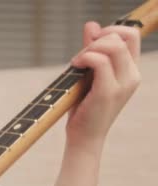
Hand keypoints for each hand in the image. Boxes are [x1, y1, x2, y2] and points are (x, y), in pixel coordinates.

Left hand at [67, 21, 140, 151]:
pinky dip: (85, 57)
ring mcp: (123, 84)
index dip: (110, 30)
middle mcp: (132, 76)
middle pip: (124, 36)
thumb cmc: (84, 107)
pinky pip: (99, 61)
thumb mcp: (88, 74)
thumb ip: (91, 49)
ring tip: (76, 62)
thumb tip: (92, 24)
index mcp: (131, 70)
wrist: (84, 137)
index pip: (131, 35)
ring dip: (90, 48)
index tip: (90, 43)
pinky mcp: (108, 92)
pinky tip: (75, 66)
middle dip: (98, 38)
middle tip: (81, 55)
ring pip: (113, 45)